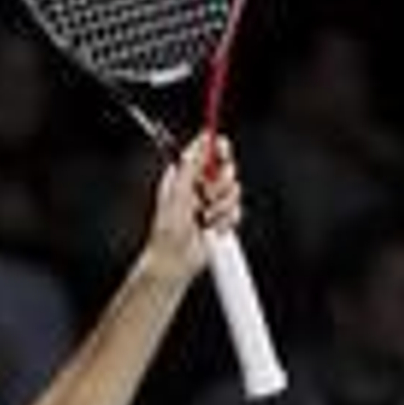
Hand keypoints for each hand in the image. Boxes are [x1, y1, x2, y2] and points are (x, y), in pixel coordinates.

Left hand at [143, 135, 239, 283]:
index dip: (217, 147)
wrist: (174, 262)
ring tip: (205, 218)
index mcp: (185, 175)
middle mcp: (199, 186)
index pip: (206, 150)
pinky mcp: (221, 219)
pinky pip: (236, 212)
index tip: (222, 151)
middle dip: (220, 184)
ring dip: (221, 207)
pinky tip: (211, 228)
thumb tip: (200, 143)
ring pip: (234, 191)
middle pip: (225, 168)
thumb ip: (190, 166)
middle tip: (208, 197)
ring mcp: (211, 203)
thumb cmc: (167, 233)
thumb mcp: (177, 194)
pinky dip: (225, 222)